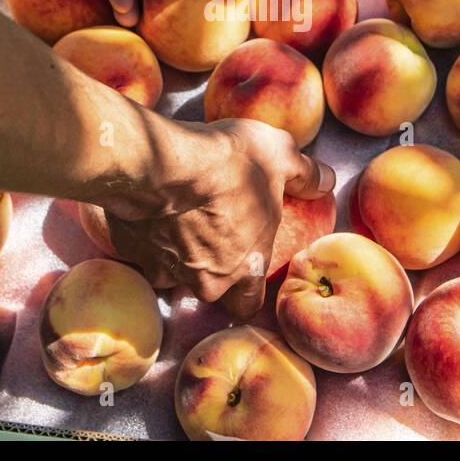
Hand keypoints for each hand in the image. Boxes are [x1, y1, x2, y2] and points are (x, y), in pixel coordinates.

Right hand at [102, 119, 335, 318]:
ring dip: (175, 252)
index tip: (247, 268)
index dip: (249, 289)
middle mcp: (205, 280)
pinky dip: (146, 234)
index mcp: (245, 267)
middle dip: (209, 268)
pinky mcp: (131, 250)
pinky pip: (140, 249)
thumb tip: (328, 180)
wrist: (160, 163)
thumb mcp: (280, 156)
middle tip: (209, 235)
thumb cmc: (229, 163)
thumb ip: (306, 174)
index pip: (249, 304)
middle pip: (209, 288)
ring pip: (171, 271)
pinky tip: (149, 209)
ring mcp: (164, 268)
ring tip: (176, 220)